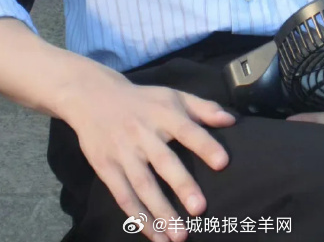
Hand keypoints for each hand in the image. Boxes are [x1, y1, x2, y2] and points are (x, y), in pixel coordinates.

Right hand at [66, 67, 235, 241]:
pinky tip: (155, 237)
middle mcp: (142, 133)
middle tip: (200, 209)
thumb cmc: (143, 101)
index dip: (204, 144)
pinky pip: (123, 197)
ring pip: (142, 185)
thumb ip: (202, 108)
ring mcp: (123, 153)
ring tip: (180, 236)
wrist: (93, 97)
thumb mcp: (172, 95)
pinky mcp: (106, 168)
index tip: (223, 162)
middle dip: (181, 185)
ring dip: (160, 212)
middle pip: (163, 161)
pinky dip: (138, 218)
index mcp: (162, 113)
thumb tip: (231, 120)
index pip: (186, 129)